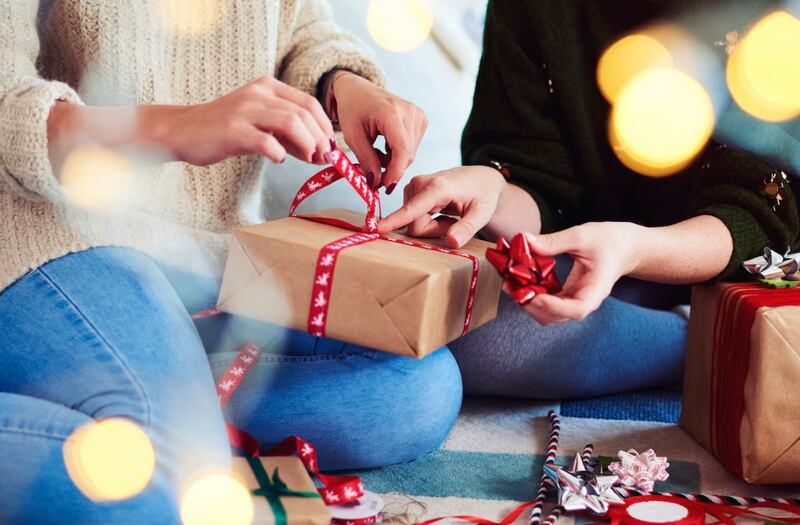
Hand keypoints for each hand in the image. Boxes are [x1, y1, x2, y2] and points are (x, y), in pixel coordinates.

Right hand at [158, 76, 333, 165]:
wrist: (183, 131)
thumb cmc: (225, 130)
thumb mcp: (261, 123)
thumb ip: (288, 134)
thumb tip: (321, 151)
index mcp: (268, 87)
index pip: (309, 103)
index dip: (325, 127)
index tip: (331, 149)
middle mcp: (258, 93)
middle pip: (304, 113)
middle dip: (320, 139)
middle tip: (323, 158)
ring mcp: (245, 110)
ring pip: (291, 123)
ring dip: (307, 145)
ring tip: (309, 160)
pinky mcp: (233, 130)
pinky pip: (267, 142)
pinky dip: (279, 153)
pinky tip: (278, 159)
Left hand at [330, 71, 426, 190]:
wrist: (358, 89)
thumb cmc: (352, 109)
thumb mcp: (353, 136)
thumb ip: (366, 160)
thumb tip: (376, 183)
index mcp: (392, 113)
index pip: (402, 150)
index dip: (395, 172)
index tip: (385, 187)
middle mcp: (410, 112)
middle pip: (407, 155)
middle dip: (390, 168)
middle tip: (371, 171)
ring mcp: (418, 115)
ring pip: (410, 153)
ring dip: (393, 161)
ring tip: (375, 152)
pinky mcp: (420, 119)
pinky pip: (412, 147)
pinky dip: (398, 153)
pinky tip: (385, 145)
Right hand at [378, 165, 506, 247]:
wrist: (480, 179)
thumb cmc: (483, 195)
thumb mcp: (483, 213)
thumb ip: (468, 228)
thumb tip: (452, 241)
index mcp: (438, 188)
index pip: (413, 209)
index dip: (396, 220)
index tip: (376, 228)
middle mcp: (420, 183)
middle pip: (415, 225)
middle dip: (433, 230)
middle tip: (453, 220)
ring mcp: (413, 186)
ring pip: (413, 223)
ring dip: (432, 226)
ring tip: (449, 213)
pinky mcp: (410, 191)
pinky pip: (412, 219)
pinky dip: (428, 220)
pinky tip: (440, 210)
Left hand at [517, 222, 642, 324]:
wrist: (624, 247)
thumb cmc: (610, 241)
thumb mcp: (581, 235)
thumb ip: (552, 242)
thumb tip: (523, 241)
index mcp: (596, 289)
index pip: (577, 309)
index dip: (554, 307)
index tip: (536, 296)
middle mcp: (584, 301)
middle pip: (556, 316)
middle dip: (531, 304)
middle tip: (511, 286)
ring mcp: (574, 301)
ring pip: (547, 314)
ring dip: (527, 302)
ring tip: (510, 283)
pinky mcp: (565, 296)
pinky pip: (546, 303)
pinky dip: (531, 295)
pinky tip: (519, 281)